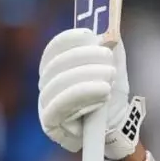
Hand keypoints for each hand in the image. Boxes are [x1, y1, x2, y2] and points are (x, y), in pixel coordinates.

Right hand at [37, 28, 145, 160]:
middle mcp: (46, 83)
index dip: (69, 39)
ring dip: (87, 76)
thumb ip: (112, 49)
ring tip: (110, 76)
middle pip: (57, 64)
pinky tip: (103, 91)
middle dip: (84, 57)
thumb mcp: (114, 69)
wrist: (114, 130)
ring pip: (58, 83)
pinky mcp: (49, 122)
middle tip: (109, 57)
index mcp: (57, 67)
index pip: (55, 48)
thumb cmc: (111, 97)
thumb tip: (110, 30)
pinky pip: (60, 105)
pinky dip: (82, 94)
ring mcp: (45, 103)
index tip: (89, 35)